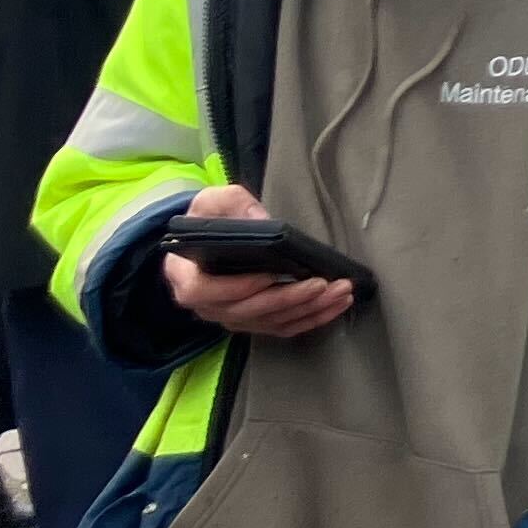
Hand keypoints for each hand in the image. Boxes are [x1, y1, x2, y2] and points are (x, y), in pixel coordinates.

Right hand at [160, 184, 356, 340]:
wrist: (209, 240)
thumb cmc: (210, 220)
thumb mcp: (214, 201)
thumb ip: (233, 205)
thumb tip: (262, 222)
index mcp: (186, 275)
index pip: (203, 291)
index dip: (237, 288)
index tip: (268, 275)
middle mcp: (206, 304)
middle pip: (247, 311)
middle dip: (289, 299)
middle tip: (324, 284)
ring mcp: (229, 316)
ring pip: (269, 322)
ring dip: (308, 310)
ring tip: (340, 293)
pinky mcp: (251, 321)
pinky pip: (281, 327)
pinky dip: (310, 319)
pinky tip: (335, 306)